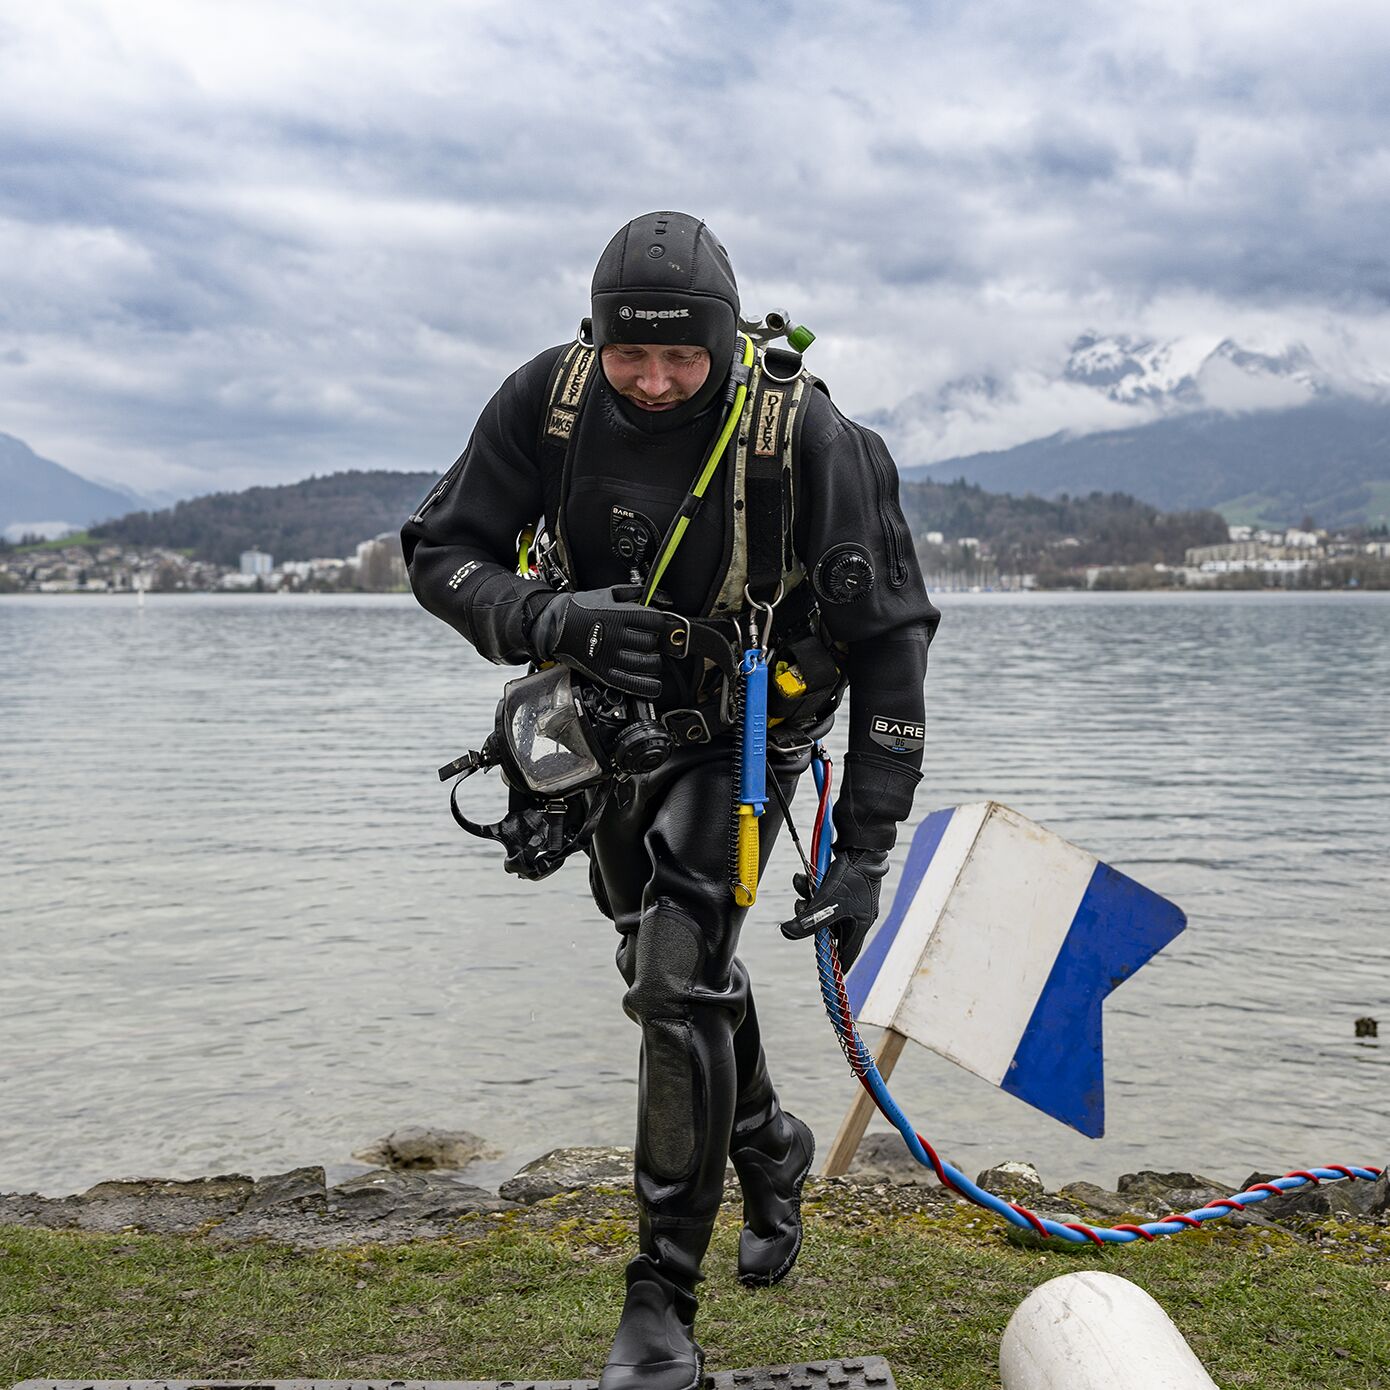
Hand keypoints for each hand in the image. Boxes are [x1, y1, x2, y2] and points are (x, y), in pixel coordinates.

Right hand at [531, 586, 669, 699]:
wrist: (555, 625)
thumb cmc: (581, 609)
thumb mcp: (607, 593)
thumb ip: (635, 592)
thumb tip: (663, 598)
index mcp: (617, 615)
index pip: (654, 621)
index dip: (661, 623)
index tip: (659, 625)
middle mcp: (615, 636)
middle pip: (651, 643)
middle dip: (655, 642)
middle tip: (650, 641)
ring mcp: (609, 656)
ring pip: (646, 664)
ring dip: (653, 662)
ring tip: (649, 658)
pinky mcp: (603, 673)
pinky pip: (631, 683)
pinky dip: (647, 686)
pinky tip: (653, 684)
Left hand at [779, 848, 889, 969]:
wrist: (859, 843)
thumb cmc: (850, 876)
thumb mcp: (827, 903)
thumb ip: (808, 921)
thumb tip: (786, 932)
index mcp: (860, 925)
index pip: (846, 954)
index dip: (833, 964)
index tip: (825, 974)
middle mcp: (856, 915)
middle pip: (827, 929)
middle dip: (809, 921)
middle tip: (800, 910)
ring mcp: (850, 900)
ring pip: (821, 909)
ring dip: (807, 900)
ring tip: (802, 887)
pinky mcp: (842, 885)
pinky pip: (821, 894)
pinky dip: (810, 888)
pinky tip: (803, 877)